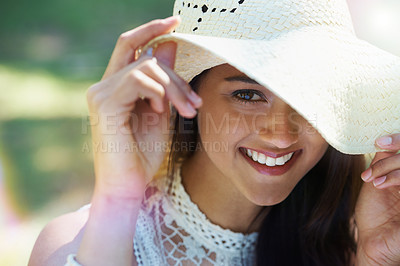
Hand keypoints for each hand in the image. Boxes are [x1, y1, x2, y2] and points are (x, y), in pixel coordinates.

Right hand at [86, 16, 202, 200]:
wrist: (129, 186)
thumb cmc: (144, 154)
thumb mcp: (161, 112)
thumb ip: (163, 81)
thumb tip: (169, 45)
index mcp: (116, 86)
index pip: (130, 45)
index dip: (151, 29)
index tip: (176, 21)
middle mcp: (103, 85)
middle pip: (145, 56)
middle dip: (177, 75)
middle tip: (195, 102)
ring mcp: (100, 93)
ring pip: (146, 67)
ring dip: (174, 88)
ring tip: (185, 111)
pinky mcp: (103, 104)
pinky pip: (138, 81)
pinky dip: (158, 93)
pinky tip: (160, 111)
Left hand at [355, 133, 399, 264]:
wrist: (373, 242)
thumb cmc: (375, 214)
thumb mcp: (376, 181)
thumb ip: (382, 161)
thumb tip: (382, 138)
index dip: (398, 140)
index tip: (380, 142)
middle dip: (390, 157)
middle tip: (371, 170)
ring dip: (390, 167)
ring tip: (373, 180)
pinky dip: (396, 176)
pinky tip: (380, 185)